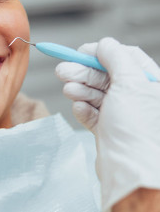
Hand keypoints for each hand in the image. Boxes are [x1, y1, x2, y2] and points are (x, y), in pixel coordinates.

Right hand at [55, 37, 159, 209]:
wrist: (130, 169)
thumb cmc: (138, 129)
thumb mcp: (130, 83)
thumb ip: (116, 58)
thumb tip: (105, 43)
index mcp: (151, 83)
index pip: (124, 57)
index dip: (100, 53)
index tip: (79, 52)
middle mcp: (138, 97)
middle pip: (106, 75)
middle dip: (83, 72)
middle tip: (62, 71)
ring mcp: (123, 114)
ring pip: (96, 93)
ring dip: (80, 89)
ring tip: (68, 90)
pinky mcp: (108, 129)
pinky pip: (92, 112)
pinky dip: (83, 108)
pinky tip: (79, 108)